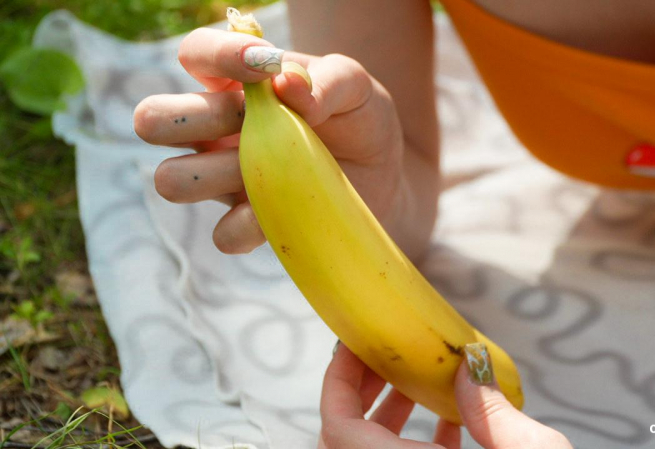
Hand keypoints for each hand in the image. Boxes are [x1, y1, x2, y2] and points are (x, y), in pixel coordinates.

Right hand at [133, 27, 404, 253]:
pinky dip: (254, 225)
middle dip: (185, 120)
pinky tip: (286, 209)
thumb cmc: (359, 120)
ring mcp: (224, 178)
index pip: (197, 53)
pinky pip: (224, 234)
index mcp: (237, 82)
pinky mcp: (246, 224)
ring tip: (272, 168)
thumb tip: (288, 86)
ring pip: (172, 180)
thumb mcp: (357, 87)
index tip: (263, 67)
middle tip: (243, 122)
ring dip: (217, 174)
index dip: (217, 55)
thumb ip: (329, 78)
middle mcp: (216, 128)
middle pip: (153, 119)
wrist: (385, 177)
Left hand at [318, 343, 572, 448]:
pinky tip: (452, 422)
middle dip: (363, 393)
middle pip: (348, 442)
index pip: (337, 430)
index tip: (355, 344)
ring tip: (420, 383)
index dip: (339, 381)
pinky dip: (416, 446)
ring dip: (389, 418)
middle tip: (388, 358)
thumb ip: (490, 409)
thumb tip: (468, 365)